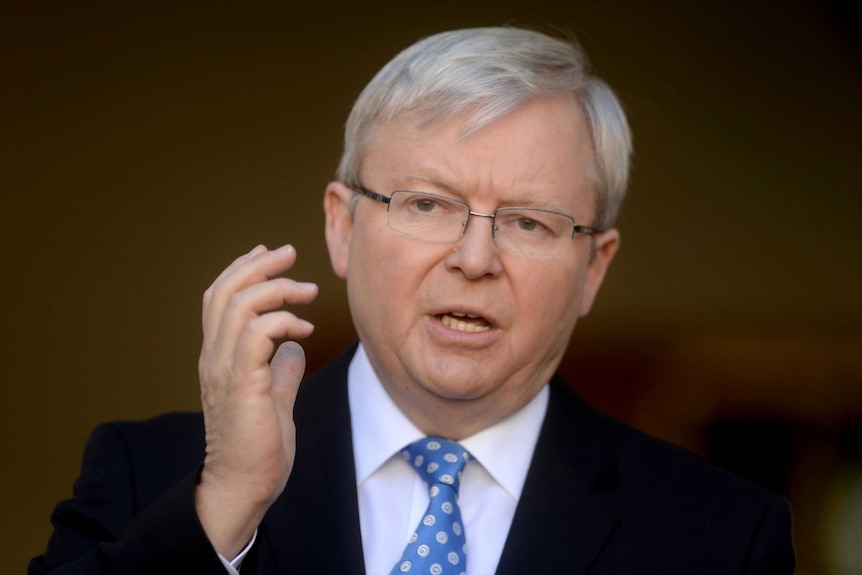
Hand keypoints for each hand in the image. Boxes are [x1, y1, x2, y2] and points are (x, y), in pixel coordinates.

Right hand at [194, 244, 318, 557]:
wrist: (243, 487)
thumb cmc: (258, 448)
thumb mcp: (274, 399)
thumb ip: (280, 370)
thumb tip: (294, 347)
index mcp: (218, 357)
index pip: (219, 298)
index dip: (242, 269)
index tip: (271, 254)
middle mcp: (214, 357)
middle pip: (225, 290)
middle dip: (258, 264)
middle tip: (290, 252)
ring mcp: (224, 369)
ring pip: (238, 304)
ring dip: (276, 288)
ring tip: (307, 291)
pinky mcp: (242, 383)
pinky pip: (256, 334)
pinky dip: (282, 321)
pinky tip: (304, 329)